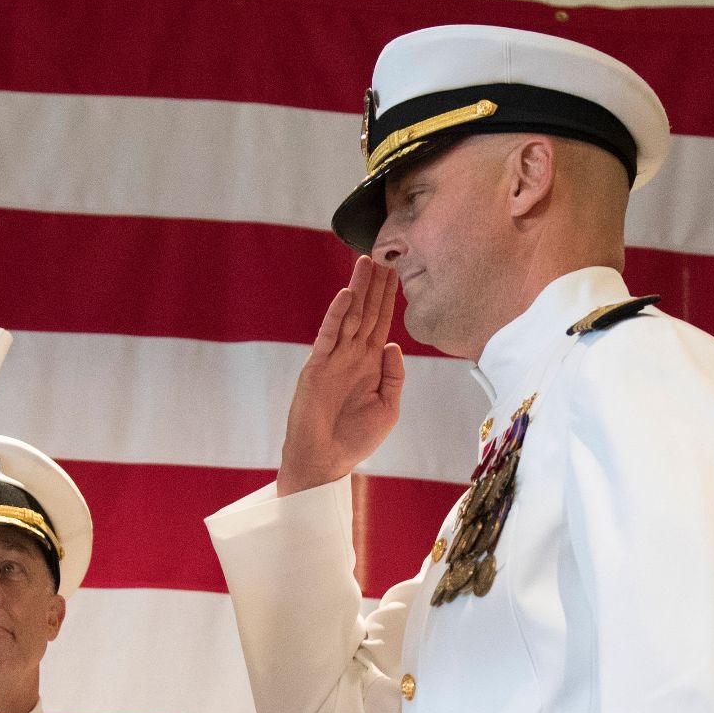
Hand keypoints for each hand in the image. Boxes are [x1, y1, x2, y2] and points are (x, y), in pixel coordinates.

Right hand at [276, 255, 404, 495]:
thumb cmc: (355, 438)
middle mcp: (351, 356)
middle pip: (365, 312)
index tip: (397, 272)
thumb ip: (394, 376)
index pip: (381, 323)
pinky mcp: (316, 366)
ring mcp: (332, 359)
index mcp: (369, 365)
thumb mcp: (388, 407)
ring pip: (348, 316)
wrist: (325, 460)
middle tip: (383, 252)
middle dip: (374, 284)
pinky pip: (328, 335)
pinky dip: (336, 315)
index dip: (389, 298)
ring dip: (357, 289)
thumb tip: (393, 345)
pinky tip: (346, 296)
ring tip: (365, 261)